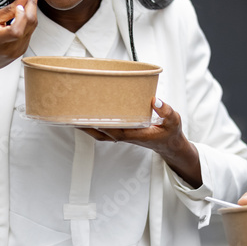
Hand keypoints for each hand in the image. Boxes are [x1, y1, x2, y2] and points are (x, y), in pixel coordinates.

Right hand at [0, 0, 37, 75]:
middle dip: (32, 6)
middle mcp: (11, 47)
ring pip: (33, 27)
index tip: (19, 4)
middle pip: (30, 25)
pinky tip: (20, 17)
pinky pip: (30, 32)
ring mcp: (19, 50)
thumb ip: (7, 10)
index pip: (16, 30)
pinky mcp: (23, 49)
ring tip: (22, 5)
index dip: (21, 15)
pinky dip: (27, 22)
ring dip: (31, 13)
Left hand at [80, 98, 201, 186]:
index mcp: (136, 134)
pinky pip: (103, 131)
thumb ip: (166, 111)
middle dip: (87, 124)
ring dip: (86, 126)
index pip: (114, 130)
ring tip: (72, 115)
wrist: (170, 145)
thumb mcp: (174, 120)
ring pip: (99, 133)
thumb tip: (155, 100)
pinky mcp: (122, 134)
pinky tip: (85, 118)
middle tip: (74, 111)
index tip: (89, 114)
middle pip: (101, 132)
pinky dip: (93, 126)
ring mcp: (123, 136)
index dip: (101, 123)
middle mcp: (126, 136)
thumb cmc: (170, 133)